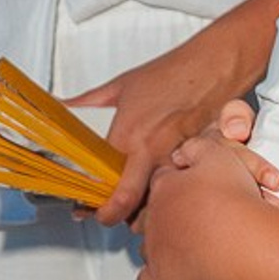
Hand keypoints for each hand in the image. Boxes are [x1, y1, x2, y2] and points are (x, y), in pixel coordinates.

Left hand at [68, 25, 249, 226]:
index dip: (93, 204)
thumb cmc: (175, 72)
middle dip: (117, 216)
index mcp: (130, 135)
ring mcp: (180, 159)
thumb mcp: (121, 86)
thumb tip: (62, 106)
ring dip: (144, 210)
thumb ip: (87, 102)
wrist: (216, 62)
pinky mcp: (202, 162)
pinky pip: (182, 190)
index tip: (85, 207)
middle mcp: (154, 151)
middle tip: (107, 214)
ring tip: (134, 206)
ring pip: (158, 203)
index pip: (105, 185)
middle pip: (131, 205)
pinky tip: (166, 192)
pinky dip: (172, 196)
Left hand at [135, 133, 278, 279]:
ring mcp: (154, 246)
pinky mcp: (160, 275)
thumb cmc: (232, 200)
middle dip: (172, 212)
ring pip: (150, 241)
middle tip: (198, 213)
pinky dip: (161, 273)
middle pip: (155, 210)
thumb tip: (182, 152)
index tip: (194, 185)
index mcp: (166, 185)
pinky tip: (176, 268)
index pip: (164, 179)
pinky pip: (150, 275)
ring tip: (192, 241)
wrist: (238, 241)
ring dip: (165, 241)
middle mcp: (154, 215)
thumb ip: (197, 147)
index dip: (181, 181)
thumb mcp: (220, 154)